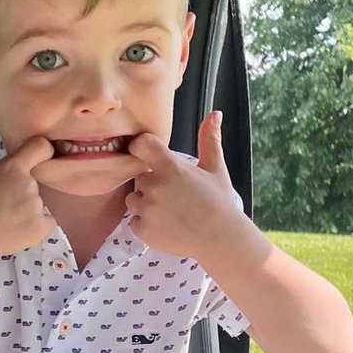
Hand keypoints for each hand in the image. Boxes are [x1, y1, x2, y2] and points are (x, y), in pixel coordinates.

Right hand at [0, 137, 57, 262]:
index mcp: (13, 167)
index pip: (40, 147)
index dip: (40, 150)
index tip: (33, 157)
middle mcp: (29, 183)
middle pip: (32, 182)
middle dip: (20, 190)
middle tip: (1, 204)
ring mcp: (37, 206)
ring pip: (37, 203)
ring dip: (26, 209)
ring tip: (4, 221)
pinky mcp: (41, 227)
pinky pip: (47, 222)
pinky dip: (37, 225)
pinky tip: (19, 230)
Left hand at [125, 110, 242, 259]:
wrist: (220, 238)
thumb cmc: (219, 201)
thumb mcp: (215, 168)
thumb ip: (209, 140)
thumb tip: (215, 114)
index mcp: (170, 167)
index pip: (140, 145)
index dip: (142, 148)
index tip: (149, 156)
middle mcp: (154, 186)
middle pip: (138, 177)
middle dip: (151, 183)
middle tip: (172, 194)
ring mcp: (147, 209)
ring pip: (133, 200)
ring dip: (145, 203)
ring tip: (168, 210)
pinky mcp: (143, 230)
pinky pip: (134, 221)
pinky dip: (145, 223)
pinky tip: (165, 224)